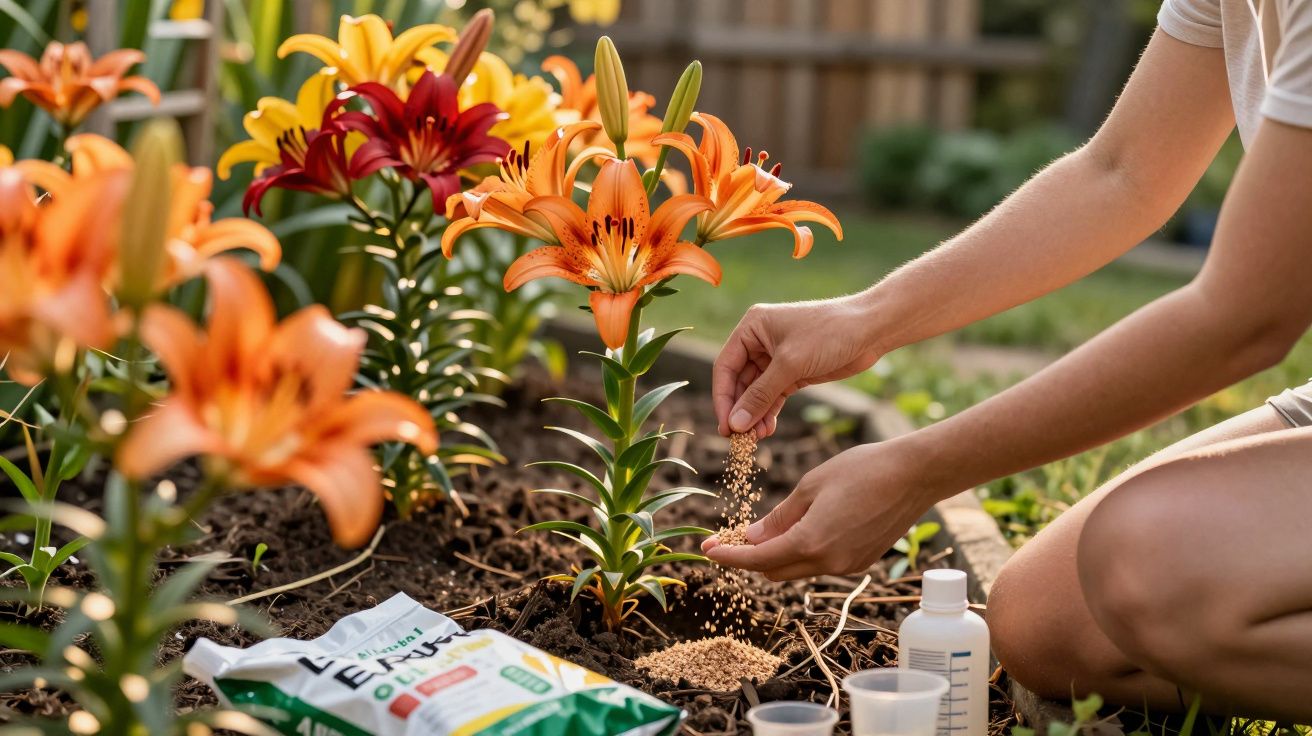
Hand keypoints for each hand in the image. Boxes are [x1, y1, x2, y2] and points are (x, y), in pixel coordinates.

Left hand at [702, 441, 935, 579]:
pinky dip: (802, 552)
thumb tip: (753, 539)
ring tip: (761, 531)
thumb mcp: (811, 485)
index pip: (758, 559)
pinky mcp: (861, 562)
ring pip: (798, 568)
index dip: (730, 556)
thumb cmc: (862, 469)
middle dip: (749, 558)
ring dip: (776, 555)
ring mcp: (848, 566)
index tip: (707, 551)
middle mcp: (829, 563)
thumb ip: (779, 517)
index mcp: (811, 542)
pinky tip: (799, 530)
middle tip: (728, 539)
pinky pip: (821, 563)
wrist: (915, 474)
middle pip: (776, 571)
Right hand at [714, 295, 882, 436]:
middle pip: (739, 381)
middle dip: (740, 409)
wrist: (871, 330)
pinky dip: (769, 412)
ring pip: (757, 392)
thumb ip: (761, 395)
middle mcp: (760, 341)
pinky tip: (767, 429)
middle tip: (738, 438)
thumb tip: (736, 424)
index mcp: (752, 327)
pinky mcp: (794, 371)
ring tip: (755, 438)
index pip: (726, 366)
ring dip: (754, 414)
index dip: (723, 398)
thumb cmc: (829, 333)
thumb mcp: (791, 364)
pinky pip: (774, 395)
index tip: (725, 426)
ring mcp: (777, 357)